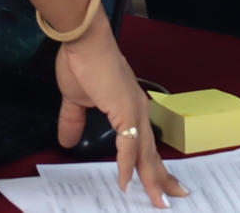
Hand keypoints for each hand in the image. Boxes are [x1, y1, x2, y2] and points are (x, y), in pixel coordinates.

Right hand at [55, 30, 187, 207]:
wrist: (83, 41)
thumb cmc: (82, 62)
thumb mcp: (75, 100)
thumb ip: (74, 121)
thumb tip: (66, 142)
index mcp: (129, 108)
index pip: (143, 143)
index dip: (149, 164)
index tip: (156, 182)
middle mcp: (138, 111)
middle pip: (151, 153)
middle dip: (162, 178)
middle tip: (173, 197)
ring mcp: (134, 112)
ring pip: (145, 154)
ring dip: (152, 179)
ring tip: (159, 201)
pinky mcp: (125, 112)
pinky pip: (127, 147)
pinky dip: (127, 167)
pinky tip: (126, 183)